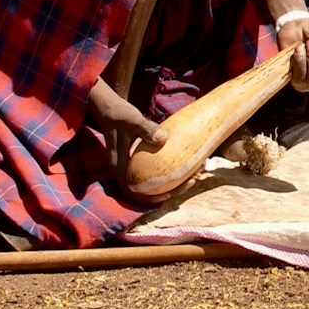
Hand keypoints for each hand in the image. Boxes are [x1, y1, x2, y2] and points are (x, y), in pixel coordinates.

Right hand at [87, 78, 182, 199]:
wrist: (112, 109)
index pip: (133, 193)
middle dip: (171, 190)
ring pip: (153, 183)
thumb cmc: (121, 115)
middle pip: (147, 192)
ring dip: (174, 182)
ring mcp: (132, 167)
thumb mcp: (133, 121)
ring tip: (197, 171)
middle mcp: (125, 172)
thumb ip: (146, 129)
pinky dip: (170, 171)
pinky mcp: (140, 161)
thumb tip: (164, 138)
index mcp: (119, 168)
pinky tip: (188, 163)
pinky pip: (155, 171)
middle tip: (194, 179)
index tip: (170, 194)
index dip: (150, 199)